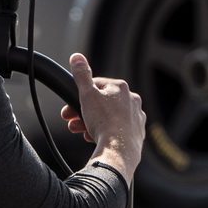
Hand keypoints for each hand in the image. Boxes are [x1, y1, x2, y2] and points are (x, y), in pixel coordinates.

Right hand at [60, 52, 144, 174]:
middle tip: (72, 121)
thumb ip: (81, 75)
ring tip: (82, 132)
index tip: (70, 107)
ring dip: (92, 123)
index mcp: (121, 87)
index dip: (80, 96)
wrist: (119, 150)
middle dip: (84, 112)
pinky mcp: (137, 133)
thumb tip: (77, 57)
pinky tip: (95, 138)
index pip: (95, 86)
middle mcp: (131, 100)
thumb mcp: (87, 94)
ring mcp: (136, 117)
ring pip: (108, 117)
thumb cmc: (103, 122)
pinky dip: (105, 133)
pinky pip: (117, 130)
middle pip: (102, 103)